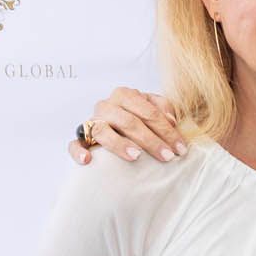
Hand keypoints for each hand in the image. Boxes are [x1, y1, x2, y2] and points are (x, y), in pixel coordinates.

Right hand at [68, 89, 185, 165]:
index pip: (147, 111)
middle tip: (168, 157)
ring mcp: (92, 122)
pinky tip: (88, 160)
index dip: (166, 130)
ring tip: (137, 157)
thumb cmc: (140, 121)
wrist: (118, 130)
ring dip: (120, 144)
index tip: (181, 149)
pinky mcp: (80, 138)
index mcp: (125, 95)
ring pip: (103, 131)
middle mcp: (107, 106)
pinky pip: (74, 143)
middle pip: (129, 121)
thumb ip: (163, 110)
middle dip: (151, 140)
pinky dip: (78, 150)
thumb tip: (171, 121)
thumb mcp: (154, 111)